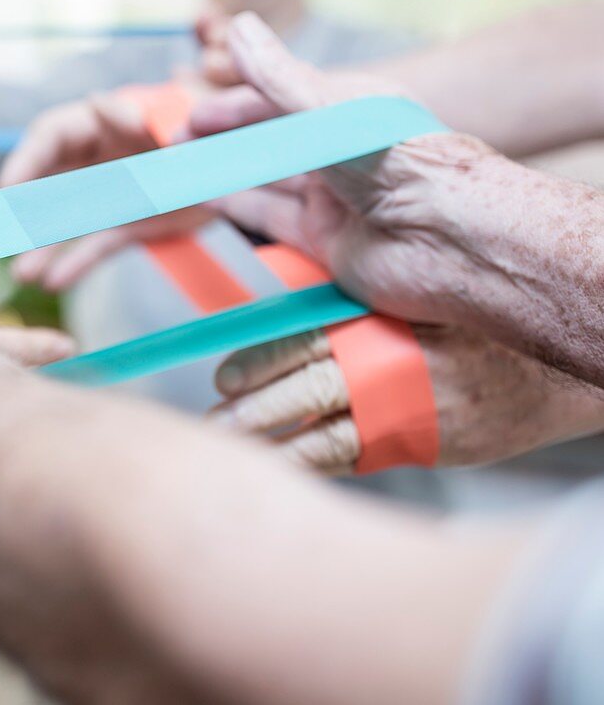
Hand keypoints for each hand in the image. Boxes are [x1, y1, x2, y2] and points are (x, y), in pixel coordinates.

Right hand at [0, 91, 216, 289]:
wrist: (253, 163)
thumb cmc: (220, 124)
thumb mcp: (191, 111)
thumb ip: (150, 110)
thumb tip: (102, 106)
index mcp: (105, 120)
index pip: (52, 135)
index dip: (26, 161)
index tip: (7, 189)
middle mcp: (98, 156)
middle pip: (47, 179)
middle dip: (23, 208)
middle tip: (0, 233)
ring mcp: (111, 193)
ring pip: (66, 220)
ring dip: (43, 246)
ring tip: (24, 273)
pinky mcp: (130, 224)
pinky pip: (97, 244)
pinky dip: (77, 263)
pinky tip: (54, 283)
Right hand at [186, 12, 540, 330]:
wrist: (447, 241)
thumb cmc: (402, 164)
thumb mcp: (328, 111)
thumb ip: (277, 77)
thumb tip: (241, 28)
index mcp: (348, 111)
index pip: (280, 100)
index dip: (233, 106)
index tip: (192, 118)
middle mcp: (340, 153)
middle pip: (270, 143)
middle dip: (224, 143)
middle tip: (178, 149)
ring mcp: (333, 199)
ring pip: (267, 183)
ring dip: (225, 177)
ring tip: (183, 175)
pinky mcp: (328, 242)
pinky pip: (276, 223)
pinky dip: (242, 212)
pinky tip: (213, 205)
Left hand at [212, 327, 603, 473]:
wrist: (551, 363)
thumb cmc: (468, 322)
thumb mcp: (406, 294)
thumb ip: (346, 301)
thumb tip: (277, 302)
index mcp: (382, 317)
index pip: (307, 337)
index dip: (261, 359)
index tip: (225, 377)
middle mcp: (392, 365)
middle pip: (306, 389)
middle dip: (254, 411)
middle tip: (215, 426)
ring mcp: (408, 411)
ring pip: (323, 434)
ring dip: (273, 447)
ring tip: (233, 454)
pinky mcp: (418, 444)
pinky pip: (351, 459)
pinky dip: (312, 465)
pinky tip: (280, 470)